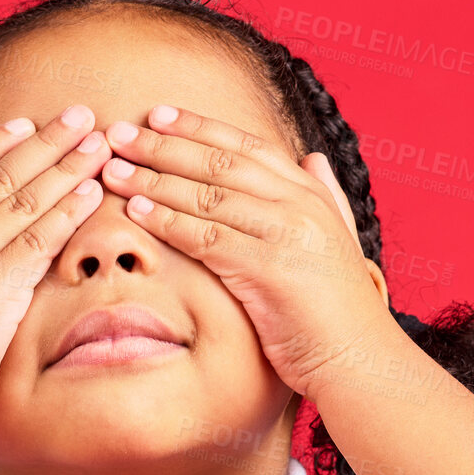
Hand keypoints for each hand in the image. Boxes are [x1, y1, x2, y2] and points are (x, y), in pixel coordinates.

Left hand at [96, 105, 395, 397]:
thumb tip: (313, 159)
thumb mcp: (336, 243)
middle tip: (120, 134)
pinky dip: (168, 221)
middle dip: (165, 145)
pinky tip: (137, 212)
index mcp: (311, 194)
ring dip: (154, 180)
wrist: (359, 360)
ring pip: (207, 195)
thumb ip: (325, 198)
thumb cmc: (338, 314)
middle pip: (219, 161)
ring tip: (114, 171)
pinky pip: (206, 236)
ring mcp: (286, 233)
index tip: (158, 114)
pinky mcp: (269, 268)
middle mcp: (299, 204)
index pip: (247, 145)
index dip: (199, 127)